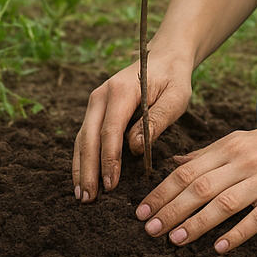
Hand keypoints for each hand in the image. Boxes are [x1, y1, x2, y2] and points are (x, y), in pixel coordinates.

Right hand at [71, 54, 191, 201]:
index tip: (110, 185)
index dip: (108, 159)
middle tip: (88, 199)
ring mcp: (96, 101)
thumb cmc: (173, 78)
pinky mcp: (96, 109)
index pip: (110, 130)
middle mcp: (102, 94)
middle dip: (87, 170)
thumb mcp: (176, 97)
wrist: (164, 57)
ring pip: (82, 139)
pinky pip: (85, 136)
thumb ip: (156, 120)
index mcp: (122, 90)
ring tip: (82, 196)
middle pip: (88, 137)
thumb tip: (134, 148)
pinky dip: (82, 158)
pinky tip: (83, 179)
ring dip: (80, 168)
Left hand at [134, 115, 256, 252]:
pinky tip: (220, 248)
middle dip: (171, 209)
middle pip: (200, 187)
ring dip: (197, 223)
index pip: (187, 170)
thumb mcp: (240, 140)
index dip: (162, 191)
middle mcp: (244, 161)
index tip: (141, 211)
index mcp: (229, 147)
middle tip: (149, 230)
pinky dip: (237, 232)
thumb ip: (207, 154)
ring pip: (224, 202)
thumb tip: (174, 163)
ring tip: (175, 240)